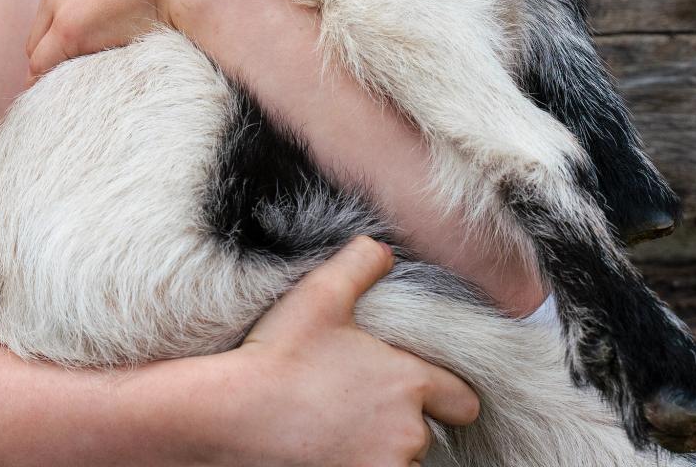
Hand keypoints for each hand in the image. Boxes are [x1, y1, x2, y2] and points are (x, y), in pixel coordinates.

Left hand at [24, 0, 250, 77]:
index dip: (76, 16)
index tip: (89, 36)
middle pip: (46, 16)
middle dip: (57, 40)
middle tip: (74, 67)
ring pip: (41, 42)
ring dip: (54, 63)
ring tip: (63, 90)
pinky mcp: (70, 29)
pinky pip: (43, 65)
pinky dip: (46, 82)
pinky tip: (54, 100)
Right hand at [213, 235, 481, 466]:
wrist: (231, 417)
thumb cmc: (277, 357)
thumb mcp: (319, 294)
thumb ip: (360, 263)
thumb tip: (382, 251)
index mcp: (409, 382)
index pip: (464, 402)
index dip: (445, 397)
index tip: (417, 395)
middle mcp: (408, 434)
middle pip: (423, 436)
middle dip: (398, 425)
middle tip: (355, 408)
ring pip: (398, 464)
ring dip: (378, 453)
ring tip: (335, 431)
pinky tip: (326, 452)